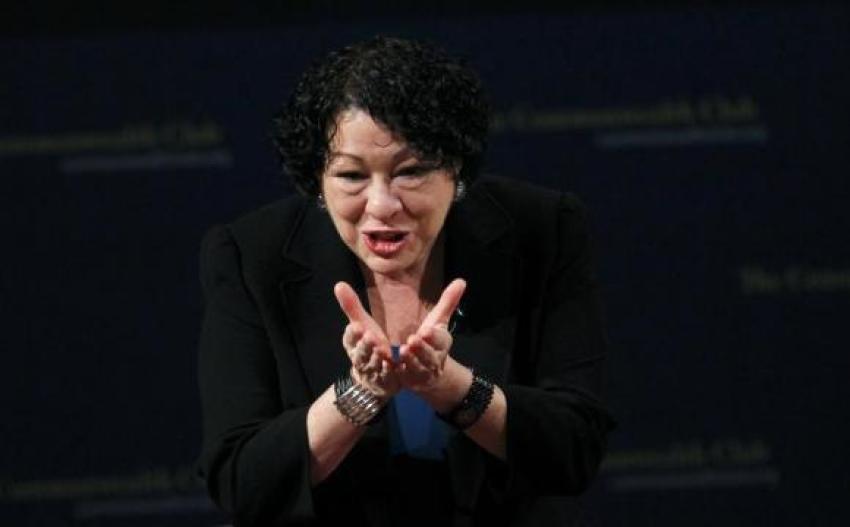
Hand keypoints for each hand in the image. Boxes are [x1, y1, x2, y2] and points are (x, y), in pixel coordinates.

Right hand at [334, 281, 398, 397]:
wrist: (374, 376)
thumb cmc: (368, 344)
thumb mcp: (361, 325)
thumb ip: (351, 306)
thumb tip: (338, 284)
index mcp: (352, 344)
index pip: (350, 338)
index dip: (353, 333)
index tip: (357, 325)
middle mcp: (359, 359)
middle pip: (360, 353)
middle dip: (365, 345)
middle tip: (370, 336)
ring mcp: (372, 371)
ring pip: (374, 365)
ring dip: (378, 358)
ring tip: (383, 350)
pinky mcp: (384, 381)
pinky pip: (388, 376)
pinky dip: (392, 371)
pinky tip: (396, 365)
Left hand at [398, 278, 466, 391]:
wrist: (432, 374)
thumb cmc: (432, 341)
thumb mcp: (439, 321)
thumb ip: (448, 302)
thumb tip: (461, 280)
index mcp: (442, 343)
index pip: (441, 339)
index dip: (434, 336)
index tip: (426, 331)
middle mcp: (435, 359)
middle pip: (430, 355)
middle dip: (422, 348)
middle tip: (412, 339)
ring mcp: (423, 372)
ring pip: (418, 367)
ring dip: (410, 360)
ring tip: (402, 351)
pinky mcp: (411, 381)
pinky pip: (404, 377)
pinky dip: (397, 371)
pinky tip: (390, 364)